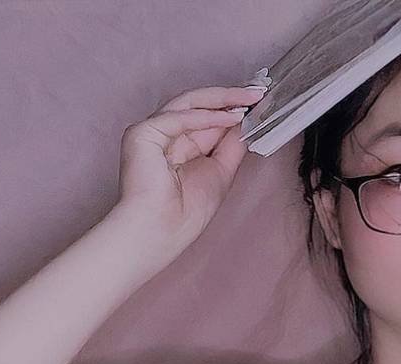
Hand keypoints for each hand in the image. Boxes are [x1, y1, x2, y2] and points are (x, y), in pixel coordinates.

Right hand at [115, 82, 268, 246]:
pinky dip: (206, 116)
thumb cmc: (184, 216)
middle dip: (230, 98)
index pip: (208, 118)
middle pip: (199, 105)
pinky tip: (230, 116)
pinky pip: (178, 117)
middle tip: (258, 92)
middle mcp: (165, 135)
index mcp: (180, 146)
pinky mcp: (142, 133)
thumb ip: (232, 146)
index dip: (232, 108)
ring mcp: (152, 132)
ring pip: (189, 103)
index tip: (258, 102)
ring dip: (222, 99)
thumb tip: (247, 121)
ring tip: (249, 98)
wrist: (160, 234)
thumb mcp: (220, 174)